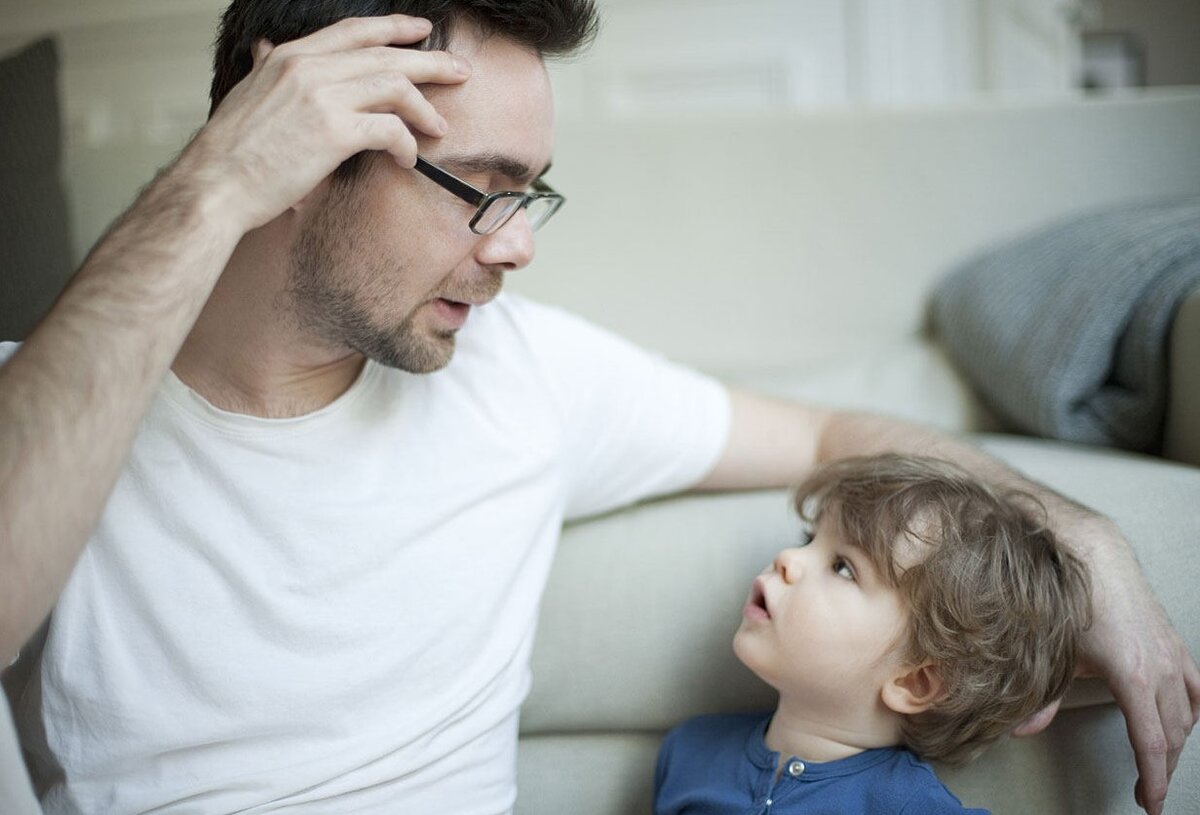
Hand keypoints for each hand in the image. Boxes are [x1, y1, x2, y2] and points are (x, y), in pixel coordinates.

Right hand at [176, 14, 470, 231]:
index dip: (394, 28)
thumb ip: (266, 70)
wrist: (214, 185)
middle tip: (460, 71)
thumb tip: (266, 51)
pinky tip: (409, 160)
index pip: (354, 31)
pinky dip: (407, 144)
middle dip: (430, 62)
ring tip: (440, 128)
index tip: (422, 31)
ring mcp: (322, 96)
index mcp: (290, 57)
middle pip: (386, 54)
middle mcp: (308, 68)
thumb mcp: (247, 94)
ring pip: (396, 87)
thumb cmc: (232, 152)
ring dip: (425, 108)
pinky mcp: (334, 131)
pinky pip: (390, 129)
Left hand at [1014, 523, 1199, 814]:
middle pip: (1172, 735)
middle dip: (1162, 768)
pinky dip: (1194, 710)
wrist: (1094, 555)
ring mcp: (1174, 655)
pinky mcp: (1176, 644)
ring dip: (1176, 743)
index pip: (1151, 743)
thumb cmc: (1072, 600)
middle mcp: (1163, 669)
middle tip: (1149, 792)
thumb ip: (1040, 698)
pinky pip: (1197, 688)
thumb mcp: (1053, 655)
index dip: (1152, 779)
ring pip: (1187, 714)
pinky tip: (1188, 722)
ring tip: (1160, 763)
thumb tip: (1019, 730)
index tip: (1150, 803)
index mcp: (1135, 677)